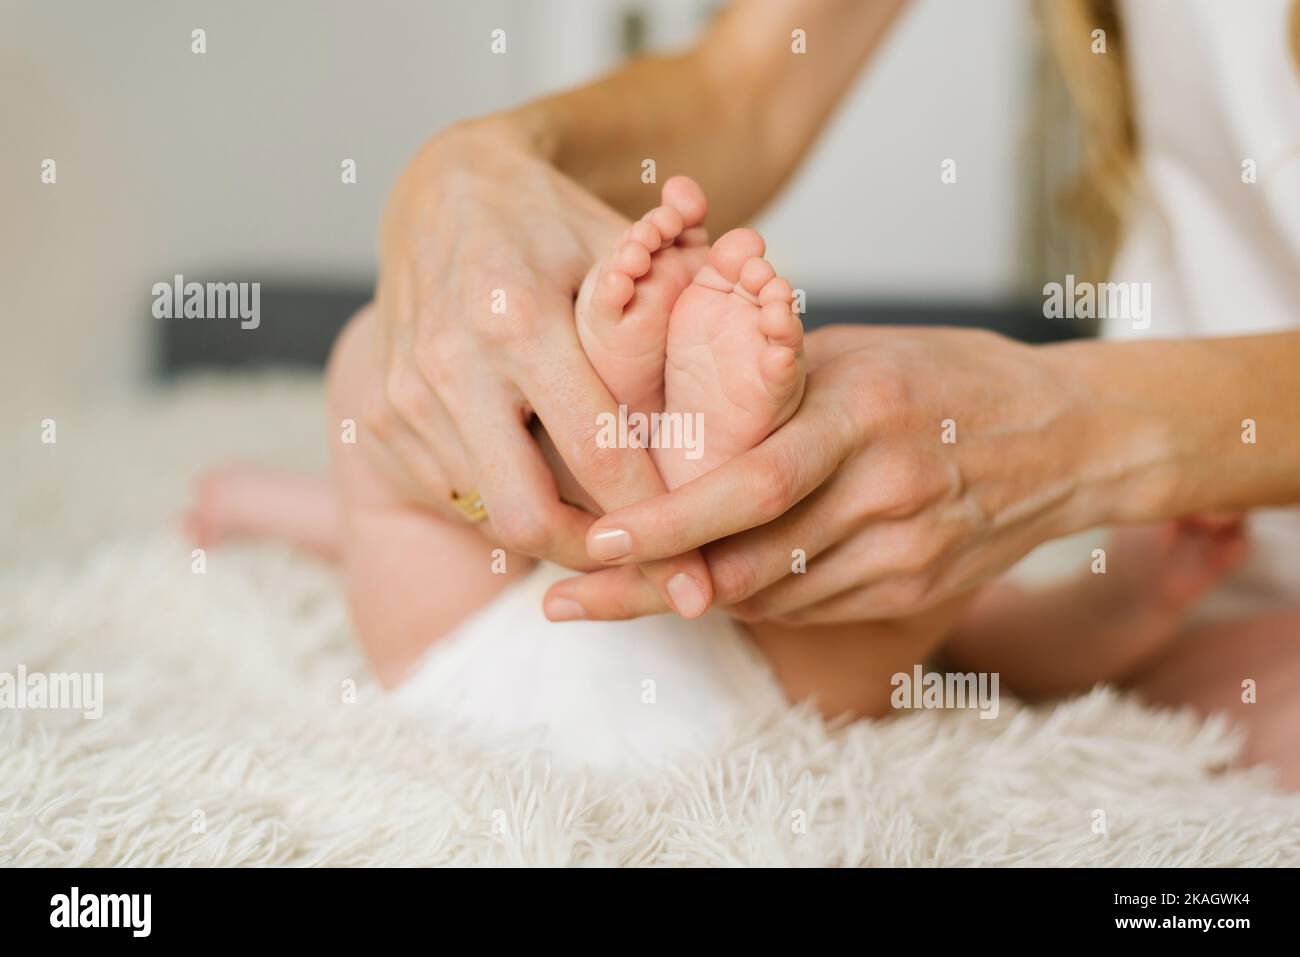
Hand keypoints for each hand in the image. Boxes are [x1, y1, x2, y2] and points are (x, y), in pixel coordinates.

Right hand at [365, 119, 714, 616]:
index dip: (655, 515)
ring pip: (491, 517)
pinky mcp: (379, 419)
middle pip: (530, 516)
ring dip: (553, 531)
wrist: (436, 193)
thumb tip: (764, 367)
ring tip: (608, 527)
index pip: (600, 453)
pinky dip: (507, 501)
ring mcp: (405, 397)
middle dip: (597, 557)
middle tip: (646, 568)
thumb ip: (682, 310)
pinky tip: (546, 478)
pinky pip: (459, 495)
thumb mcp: (619, 246)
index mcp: (518, 317)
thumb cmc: (546, 220)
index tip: (697, 557)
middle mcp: (452, 364)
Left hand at [545, 324, 1102, 621]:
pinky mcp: (914, 589)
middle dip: (647, 587)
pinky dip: (747, 601)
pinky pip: (809, 607)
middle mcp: (885, 488)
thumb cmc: (948, 375)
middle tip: (566, 600)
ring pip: (771, 596)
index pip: (747, 482)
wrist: (1072, 438)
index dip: (664, 522)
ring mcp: (905, 549)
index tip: (588, 541)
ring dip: (687, 600)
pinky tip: (698, 591)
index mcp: (861, 411)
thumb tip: (670, 409)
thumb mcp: (860, 350)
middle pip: (747, 559)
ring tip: (608, 598)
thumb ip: (771, 384)